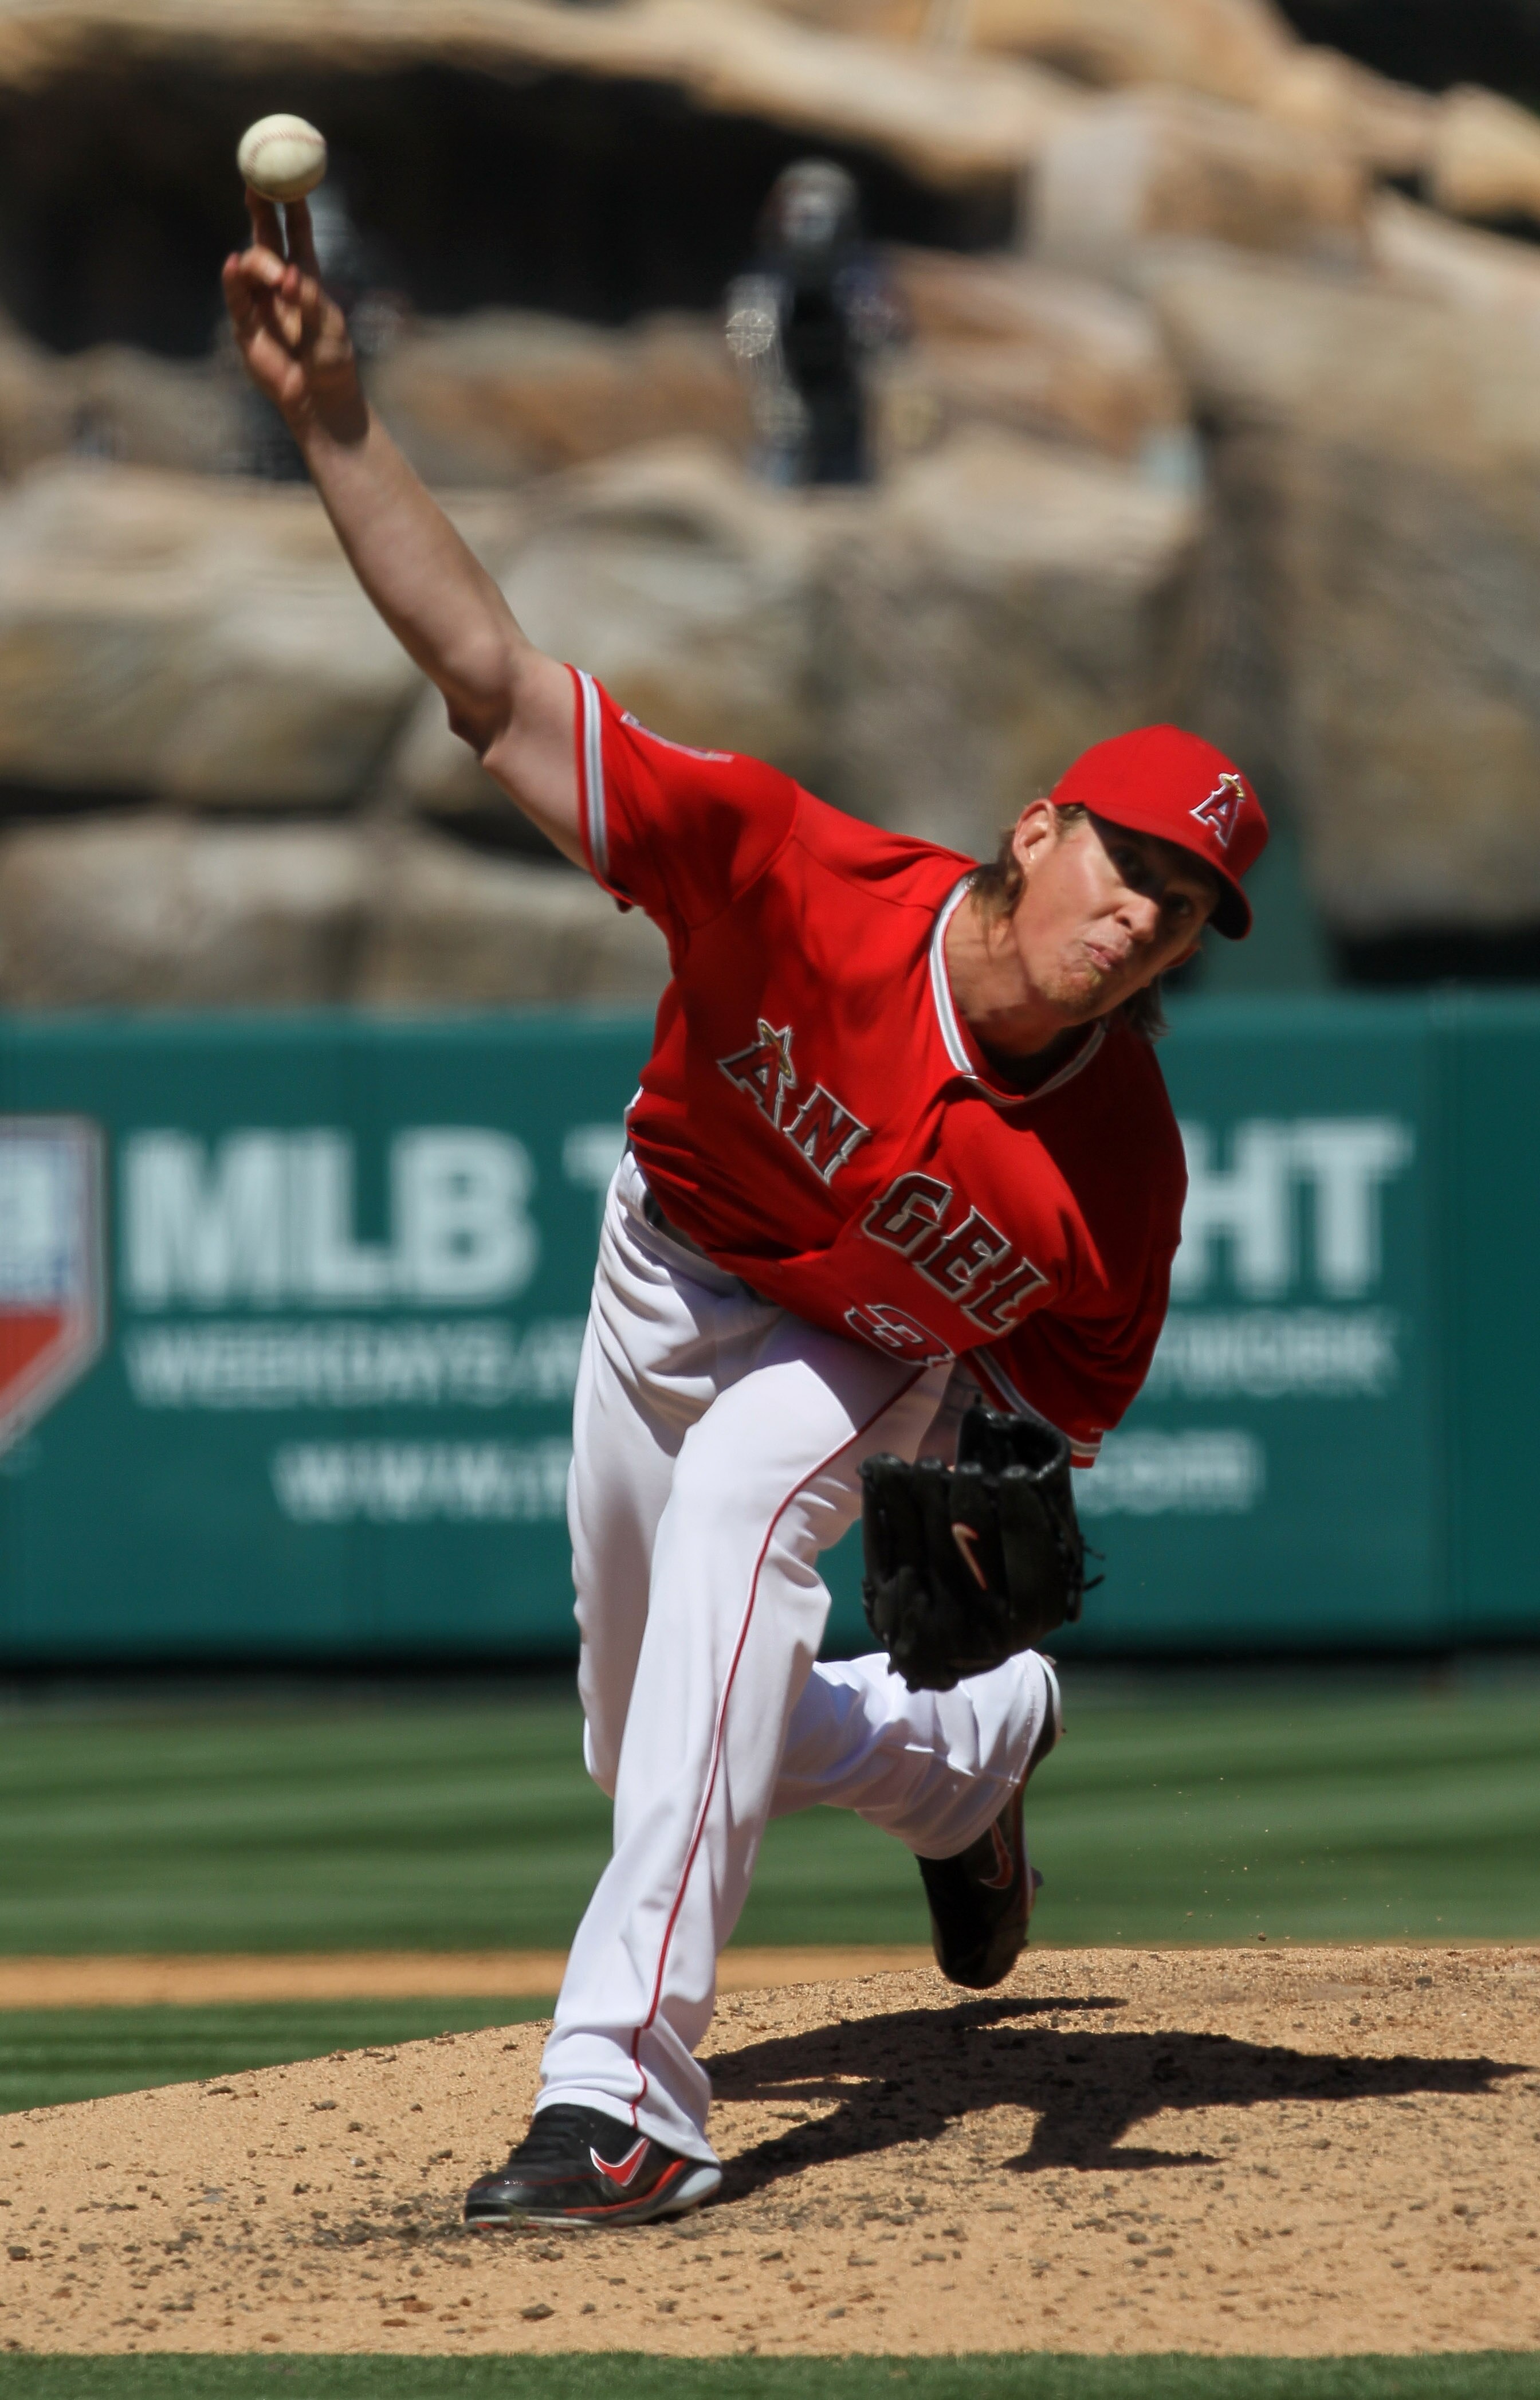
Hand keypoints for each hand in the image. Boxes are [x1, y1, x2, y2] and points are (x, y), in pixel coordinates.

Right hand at [222, 192, 363, 441]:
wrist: (320, 398)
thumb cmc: (332, 362)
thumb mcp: (329, 328)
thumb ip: (310, 301)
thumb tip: (290, 276)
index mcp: (306, 276)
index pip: (297, 232)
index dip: (293, 205)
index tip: (292, 178)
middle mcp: (280, 283)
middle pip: (266, 235)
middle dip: (260, 208)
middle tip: (256, 184)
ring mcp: (260, 301)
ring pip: (251, 264)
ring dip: (262, 263)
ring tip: (281, 279)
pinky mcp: (246, 324)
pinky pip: (235, 295)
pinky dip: (232, 278)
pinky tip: (232, 264)